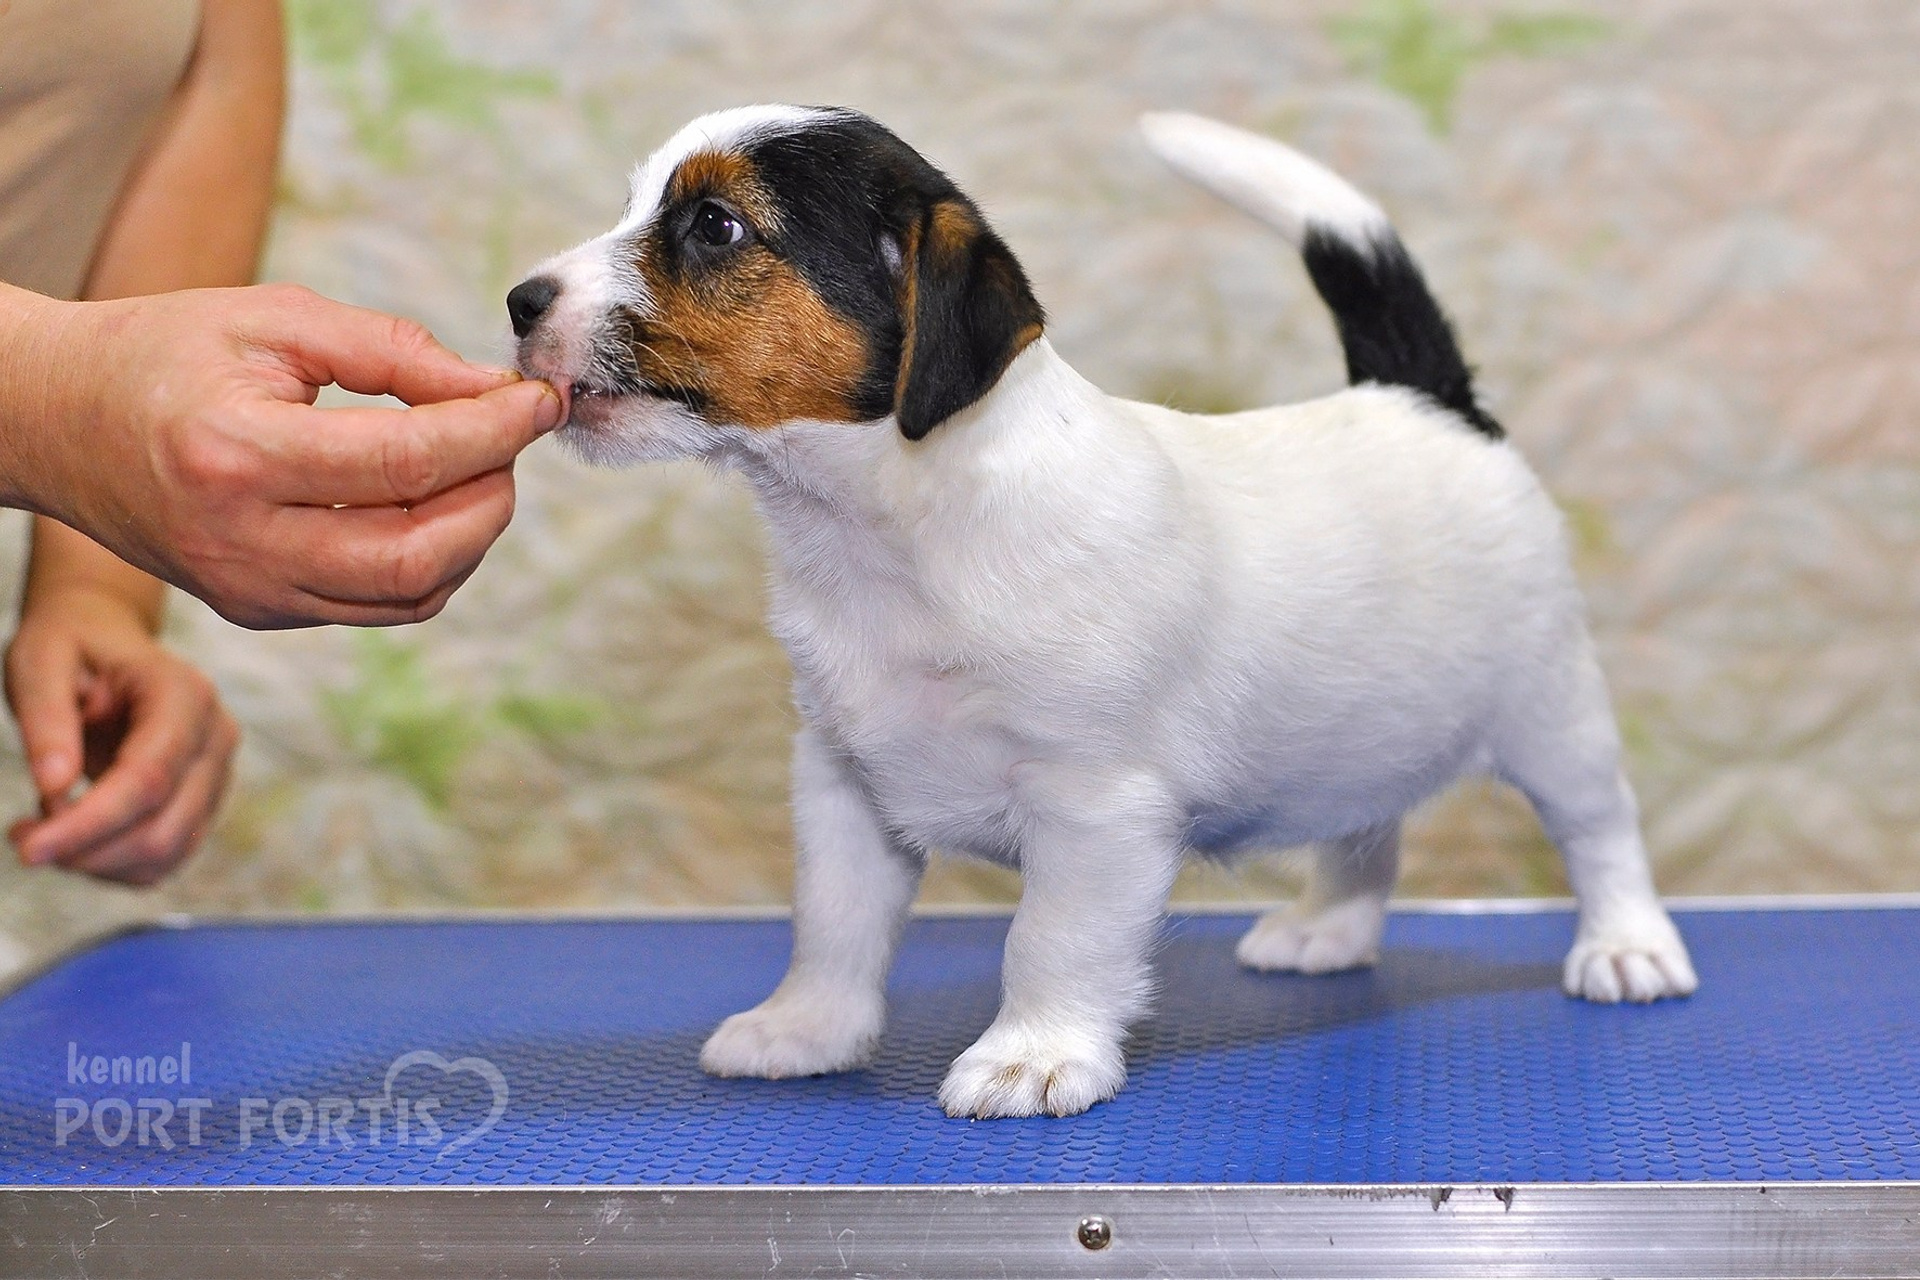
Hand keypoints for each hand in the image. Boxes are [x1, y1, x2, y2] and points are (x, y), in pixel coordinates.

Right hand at [2, 283, 563, 628]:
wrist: (56, 420)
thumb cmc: (165, 353)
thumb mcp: (274, 318)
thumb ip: (395, 350)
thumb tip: (495, 389)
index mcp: (238, 455)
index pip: (408, 461)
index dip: (495, 430)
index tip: (542, 397)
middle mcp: (244, 542)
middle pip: (421, 552)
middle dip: (494, 495)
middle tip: (510, 437)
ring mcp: (250, 591)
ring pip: (411, 595)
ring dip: (472, 535)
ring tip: (477, 466)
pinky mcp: (260, 611)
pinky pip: (379, 607)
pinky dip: (431, 562)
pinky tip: (434, 503)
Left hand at [5, 587, 236, 884]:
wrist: (106, 642)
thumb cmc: (72, 647)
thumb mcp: (40, 663)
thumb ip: (47, 719)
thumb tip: (54, 786)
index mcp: (184, 695)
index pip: (147, 779)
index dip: (90, 822)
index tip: (28, 850)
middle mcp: (216, 737)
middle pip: (162, 828)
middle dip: (86, 851)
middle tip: (21, 836)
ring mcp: (218, 773)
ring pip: (166, 853)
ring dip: (96, 862)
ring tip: (42, 829)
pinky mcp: (205, 801)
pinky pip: (164, 858)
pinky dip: (112, 864)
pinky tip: (76, 834)